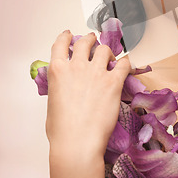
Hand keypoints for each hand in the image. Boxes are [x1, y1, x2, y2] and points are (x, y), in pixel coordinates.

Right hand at [45, 30, 130, 158]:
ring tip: (110, 56)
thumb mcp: (53, 102)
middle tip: (94, 42)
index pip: (60, 44)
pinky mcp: (113, 82)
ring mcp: (96, 73)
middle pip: (86, 42)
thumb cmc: (62, 130)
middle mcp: (77, 67)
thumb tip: (66, 86)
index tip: (70, 35)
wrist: (77, 143)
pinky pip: (123, 64)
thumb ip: (60, 86)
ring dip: (107, 51)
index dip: (66, 37)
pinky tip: (125, 65)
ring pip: (105, 50)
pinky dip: (124, 63)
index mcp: (58, 71)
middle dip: (90, 40)